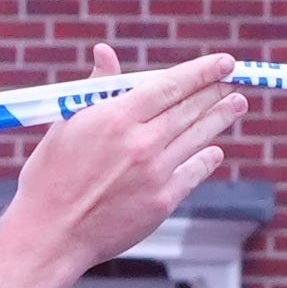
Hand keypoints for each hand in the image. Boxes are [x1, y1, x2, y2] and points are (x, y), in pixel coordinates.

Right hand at [0, 52, 246, 282]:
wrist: (50, 235)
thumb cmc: (50, 176)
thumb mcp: (67, 123)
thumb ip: (96, 88)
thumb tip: (105, 52)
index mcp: (115, 117)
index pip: (171, 85)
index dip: (202, 71)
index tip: (224, 61)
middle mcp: (140, 143)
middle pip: (189, 110)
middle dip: (216, 92)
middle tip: (234, 80)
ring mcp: (155, 174)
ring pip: (197, 138)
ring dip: (219, 118)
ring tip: (235, 105)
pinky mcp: (161, 202)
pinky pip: (193, 173)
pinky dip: (207, 159)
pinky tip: (214, 150)